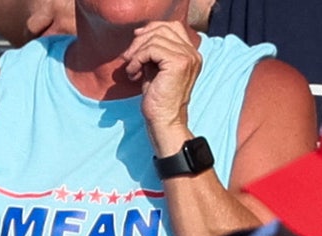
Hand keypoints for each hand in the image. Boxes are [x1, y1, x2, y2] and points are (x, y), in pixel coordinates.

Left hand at [121, 21, 202, 154]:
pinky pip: (152, 49)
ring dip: (137, 52)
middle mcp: (193, 54)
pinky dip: (138, 59)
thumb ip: (154, 51)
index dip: (151, 30)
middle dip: (141, 40)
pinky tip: (134, 73)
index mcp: (191, 54)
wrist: (165, 121)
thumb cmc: (158, 100)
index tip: (136, 42)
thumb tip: (141, 33)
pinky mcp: (178, 63)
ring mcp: (188, 57)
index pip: (172, 27)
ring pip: (156, 38)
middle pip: (163, 29)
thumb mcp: (156, 69)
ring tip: (131, 68)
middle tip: (128, 57)